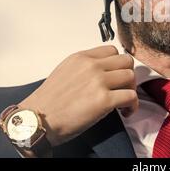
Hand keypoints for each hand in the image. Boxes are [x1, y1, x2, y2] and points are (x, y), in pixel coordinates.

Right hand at [18, 45, 137, 146]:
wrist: (37, 120)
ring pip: (131, 77)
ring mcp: (99, 82)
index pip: (112, 50)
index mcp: (82, 58)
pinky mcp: (104, 100)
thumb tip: (103, 71)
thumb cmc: (48, 101)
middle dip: (128, 75)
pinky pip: (131, 97)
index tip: (116, 76)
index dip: (118, 64)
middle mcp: (92, 66)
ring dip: (131, 90)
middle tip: (123, 88)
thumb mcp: (64, 71)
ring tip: (123, 102)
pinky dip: (132, 105)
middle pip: (126, 61)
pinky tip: (125, 112)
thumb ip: (84, 67)